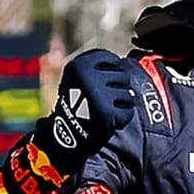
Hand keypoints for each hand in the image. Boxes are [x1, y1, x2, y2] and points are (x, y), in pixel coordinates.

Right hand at [46, 49, 136, 169]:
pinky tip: (108, 121)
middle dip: (118, 89)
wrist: (65, 133)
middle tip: (103, 100)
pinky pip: (128, 111)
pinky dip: (122, 118)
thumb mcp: (78, 77)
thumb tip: (125, 64)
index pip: (112, 60)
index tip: (106, 82)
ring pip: (128, 94)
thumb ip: (98, 68)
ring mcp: (99, 95)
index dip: (113, 72)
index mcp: (81, 65)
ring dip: (121, 104)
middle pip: (123, 76)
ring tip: (105, 110)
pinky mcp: (108, 113)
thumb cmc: (75, 103)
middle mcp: (90, 77)